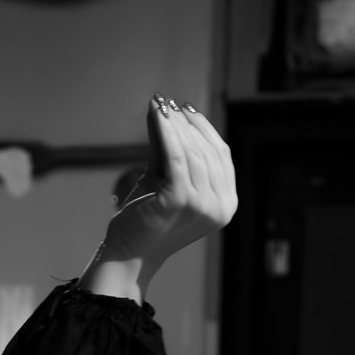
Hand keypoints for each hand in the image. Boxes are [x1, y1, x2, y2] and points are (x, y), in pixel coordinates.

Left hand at [80, 98, 237, 300]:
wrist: (127, 251)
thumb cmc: (147, 216)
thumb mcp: (163, 176)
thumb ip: (168, 145)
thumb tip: (165, 106)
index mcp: (226, 203)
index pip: (221, 157)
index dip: (205, 130)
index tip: (186, 110)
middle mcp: (220, 207)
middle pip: (208, 152)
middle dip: (187, 124)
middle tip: (169, 103)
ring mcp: (203, 206)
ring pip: (193, 153)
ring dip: (175, 126)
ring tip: (160, 106)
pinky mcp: (181, 201)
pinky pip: (176, 158)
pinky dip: (166, 133)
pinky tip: (157, 115)